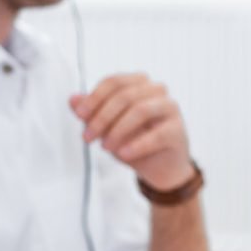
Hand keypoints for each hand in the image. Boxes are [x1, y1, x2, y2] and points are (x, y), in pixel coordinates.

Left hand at [70, 73, 192, 191]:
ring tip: (105, 147)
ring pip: (140, 110)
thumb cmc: (133, 142)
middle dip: (101, 118)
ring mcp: (170, 108)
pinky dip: (137, 145)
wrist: (159, 168)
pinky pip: (157, 134)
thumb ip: (91, 113)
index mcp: (138, 84)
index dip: (94, 98)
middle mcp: (156, 90)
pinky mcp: (178, 130)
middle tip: (88, 137)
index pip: (114, 82)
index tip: (80, 116)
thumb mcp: (106, 127)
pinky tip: (124, 154)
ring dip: (117, 130)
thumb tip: (72, 99)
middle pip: (124, 96)